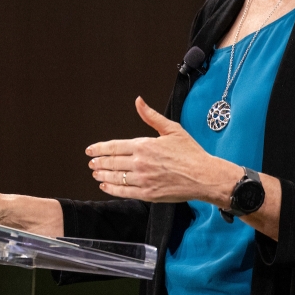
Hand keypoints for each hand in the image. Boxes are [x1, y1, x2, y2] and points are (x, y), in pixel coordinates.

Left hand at [87, 97, 242, 204]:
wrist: (204, 176)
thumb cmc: (190, 152)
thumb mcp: (172, 129)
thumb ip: (151, 116)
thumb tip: (138, 101)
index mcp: (144, 145)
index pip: (114, 147)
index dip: (99, 149)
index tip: (90, 150)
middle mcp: (140, 162)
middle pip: (111, 163)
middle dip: (98, 162)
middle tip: (91, 163)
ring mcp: (143, 179)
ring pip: (115, 178)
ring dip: (102, 175)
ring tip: (95, 174)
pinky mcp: (148, 194)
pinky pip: (124, 192)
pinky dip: (111, 189)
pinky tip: (105, 186)